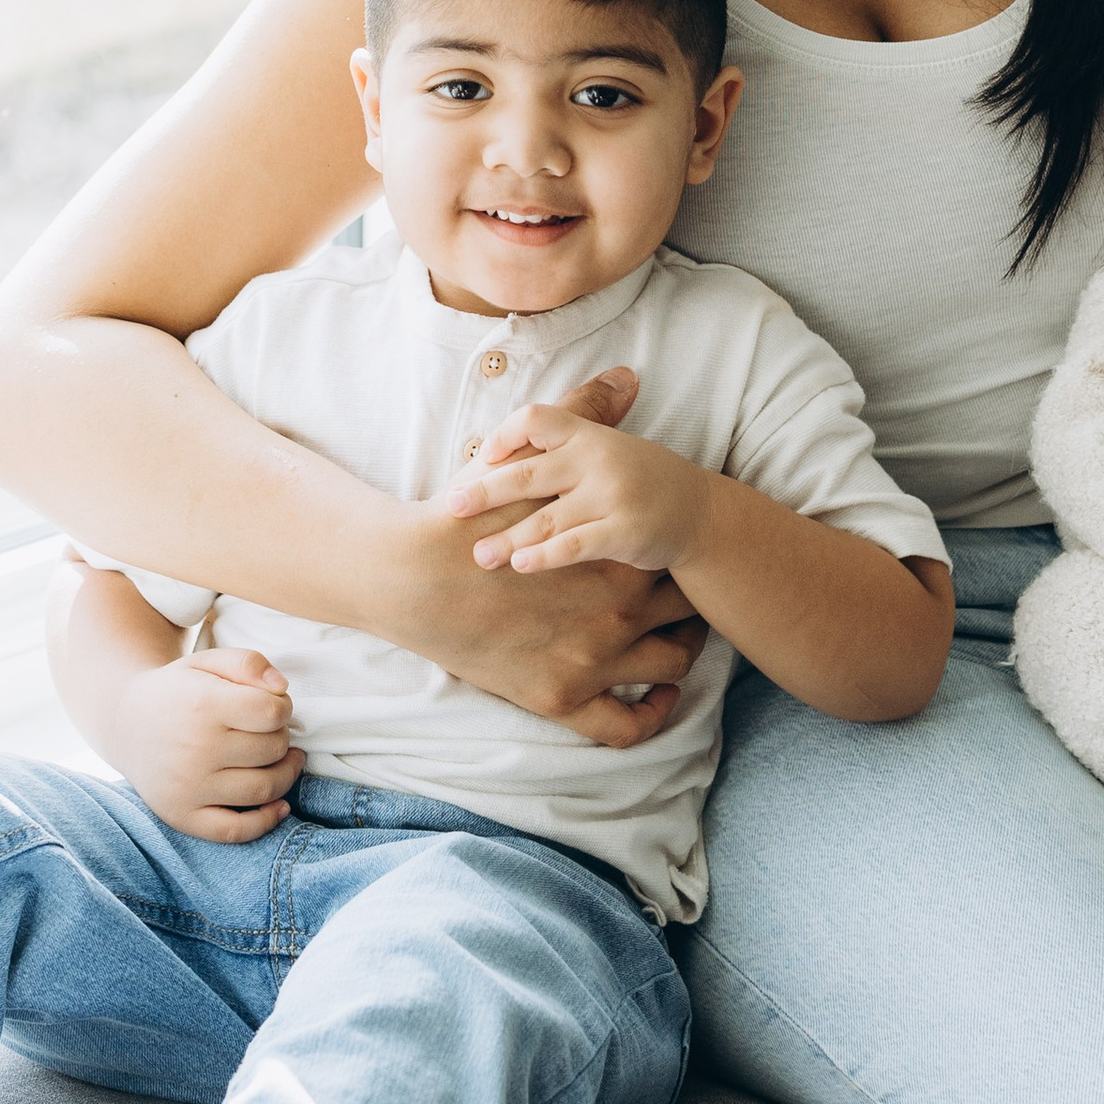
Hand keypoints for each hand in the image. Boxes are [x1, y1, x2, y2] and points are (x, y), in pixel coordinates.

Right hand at [112, 645, 303, 843]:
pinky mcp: (183, 815)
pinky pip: (235, 831)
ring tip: (282, 760)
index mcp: (204, 705)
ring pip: (263, 789)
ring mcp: (188, 787)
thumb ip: (249, 663)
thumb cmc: (178, 691)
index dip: (284, 707)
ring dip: (285, 774)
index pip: (272, 713)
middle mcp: (196, 749)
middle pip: (271, 749)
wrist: (126, 723)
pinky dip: (266, 822)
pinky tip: (279, 805)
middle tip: (270, 731)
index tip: (274, 707)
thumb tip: (282, 687)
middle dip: (282, 737)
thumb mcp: (208, 661)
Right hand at [394, 365, 711, 746]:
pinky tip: (658, 697)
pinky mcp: (562, 701)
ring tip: (675, 645)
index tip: (679, 555)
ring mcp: (593, 663)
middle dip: (692, 607)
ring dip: (683, 657)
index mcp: (616, 554)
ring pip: (671, 669)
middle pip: (689, 615)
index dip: (687, 559)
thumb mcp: (530, 458)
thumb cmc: (470, 517)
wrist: (411, 578)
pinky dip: (654, 716)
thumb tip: (628, 376)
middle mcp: (617, 613)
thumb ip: (585, 415)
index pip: (684, 562)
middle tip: (684, 601)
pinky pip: (628, 727)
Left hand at [449, 401, 710, 577]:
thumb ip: (557, 442)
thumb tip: (494, 444)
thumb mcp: (603, 447)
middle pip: (530, 472)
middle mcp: (599, 459)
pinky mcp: (624, 532)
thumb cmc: (636, 479)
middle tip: (452, 508)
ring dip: (507, 537)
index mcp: (588, 434)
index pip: (538, 418)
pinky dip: (544, 555)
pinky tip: (519, 564)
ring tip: (477, 555)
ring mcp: (613, 495)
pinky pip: (575, 545)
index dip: (506, 434)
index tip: (480, 456)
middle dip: (486, 491)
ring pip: (546, 518)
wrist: (696, 513)